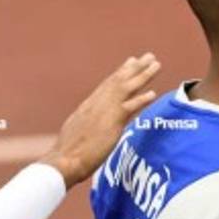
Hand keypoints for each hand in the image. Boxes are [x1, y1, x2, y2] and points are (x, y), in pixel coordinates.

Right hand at [40, 53, 160, 188]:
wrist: (63, 161)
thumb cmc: (66, 155)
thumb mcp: (75, 134)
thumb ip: (85, 127)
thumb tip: (89, 129)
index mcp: (88, 106)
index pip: (107, 85)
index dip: (120, 73)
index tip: (131, 62)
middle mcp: (96, 104)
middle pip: (118, 81)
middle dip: (135, 68)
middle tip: (149, 56)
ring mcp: (103, 112)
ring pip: (126, 88)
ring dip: (143, 76)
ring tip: (156, 64)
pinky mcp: (110, 124)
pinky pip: (129, 108)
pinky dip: (141, 100)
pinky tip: (153, 93)